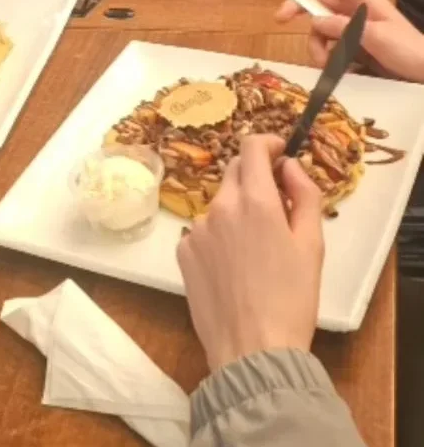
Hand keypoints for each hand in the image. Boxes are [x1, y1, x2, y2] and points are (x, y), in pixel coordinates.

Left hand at [178, 135, 322, 372]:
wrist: (253, 352)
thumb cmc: (292, 299)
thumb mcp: (312, 244)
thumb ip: (304, 194)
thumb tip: (289, 165)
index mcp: (255, 200)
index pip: (252, 146)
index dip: (268, 144)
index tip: (280, 154)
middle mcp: (220, 206)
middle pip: (235, 171)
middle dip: (256, 178)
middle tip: (276, 208)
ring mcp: (197, 230)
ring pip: (220, 204)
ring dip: (237, 211)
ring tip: (256, 251)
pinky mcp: (183, 253)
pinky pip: (204, 231)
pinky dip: (219, 237)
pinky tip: (233, 268)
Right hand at [277, 0, 423, 82]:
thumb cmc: (409, 51)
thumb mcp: (377, 38)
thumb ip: (346, 28)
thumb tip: (315, 21)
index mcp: (365, 1)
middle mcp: (357, 12)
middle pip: (321, 3)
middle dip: (300, 10)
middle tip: (280, 20)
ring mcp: (356, 31)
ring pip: (323, 30)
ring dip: (316, 45)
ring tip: (324, 64)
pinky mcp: (357, 49)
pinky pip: (332, 48)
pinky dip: (329, 58)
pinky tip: (337, 71)